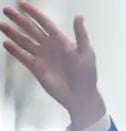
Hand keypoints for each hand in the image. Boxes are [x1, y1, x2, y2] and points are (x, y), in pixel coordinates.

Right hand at [1, 1, 104, 128]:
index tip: (22, 3)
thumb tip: (79, 15)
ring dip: (13, 33)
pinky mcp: (36, 68)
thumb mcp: (86, 53)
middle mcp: (49, 46)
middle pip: (31, 29)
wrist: (80, 96)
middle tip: (6, 10)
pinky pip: (23, 57)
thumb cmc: (86, 74)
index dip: (34, 13)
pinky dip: (15, 50)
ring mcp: (42, 57)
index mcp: (61, 40)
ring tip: (1, 24)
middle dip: (19, 20)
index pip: (45, 23)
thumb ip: (81, 34)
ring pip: (25, 41)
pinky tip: (6, 43)